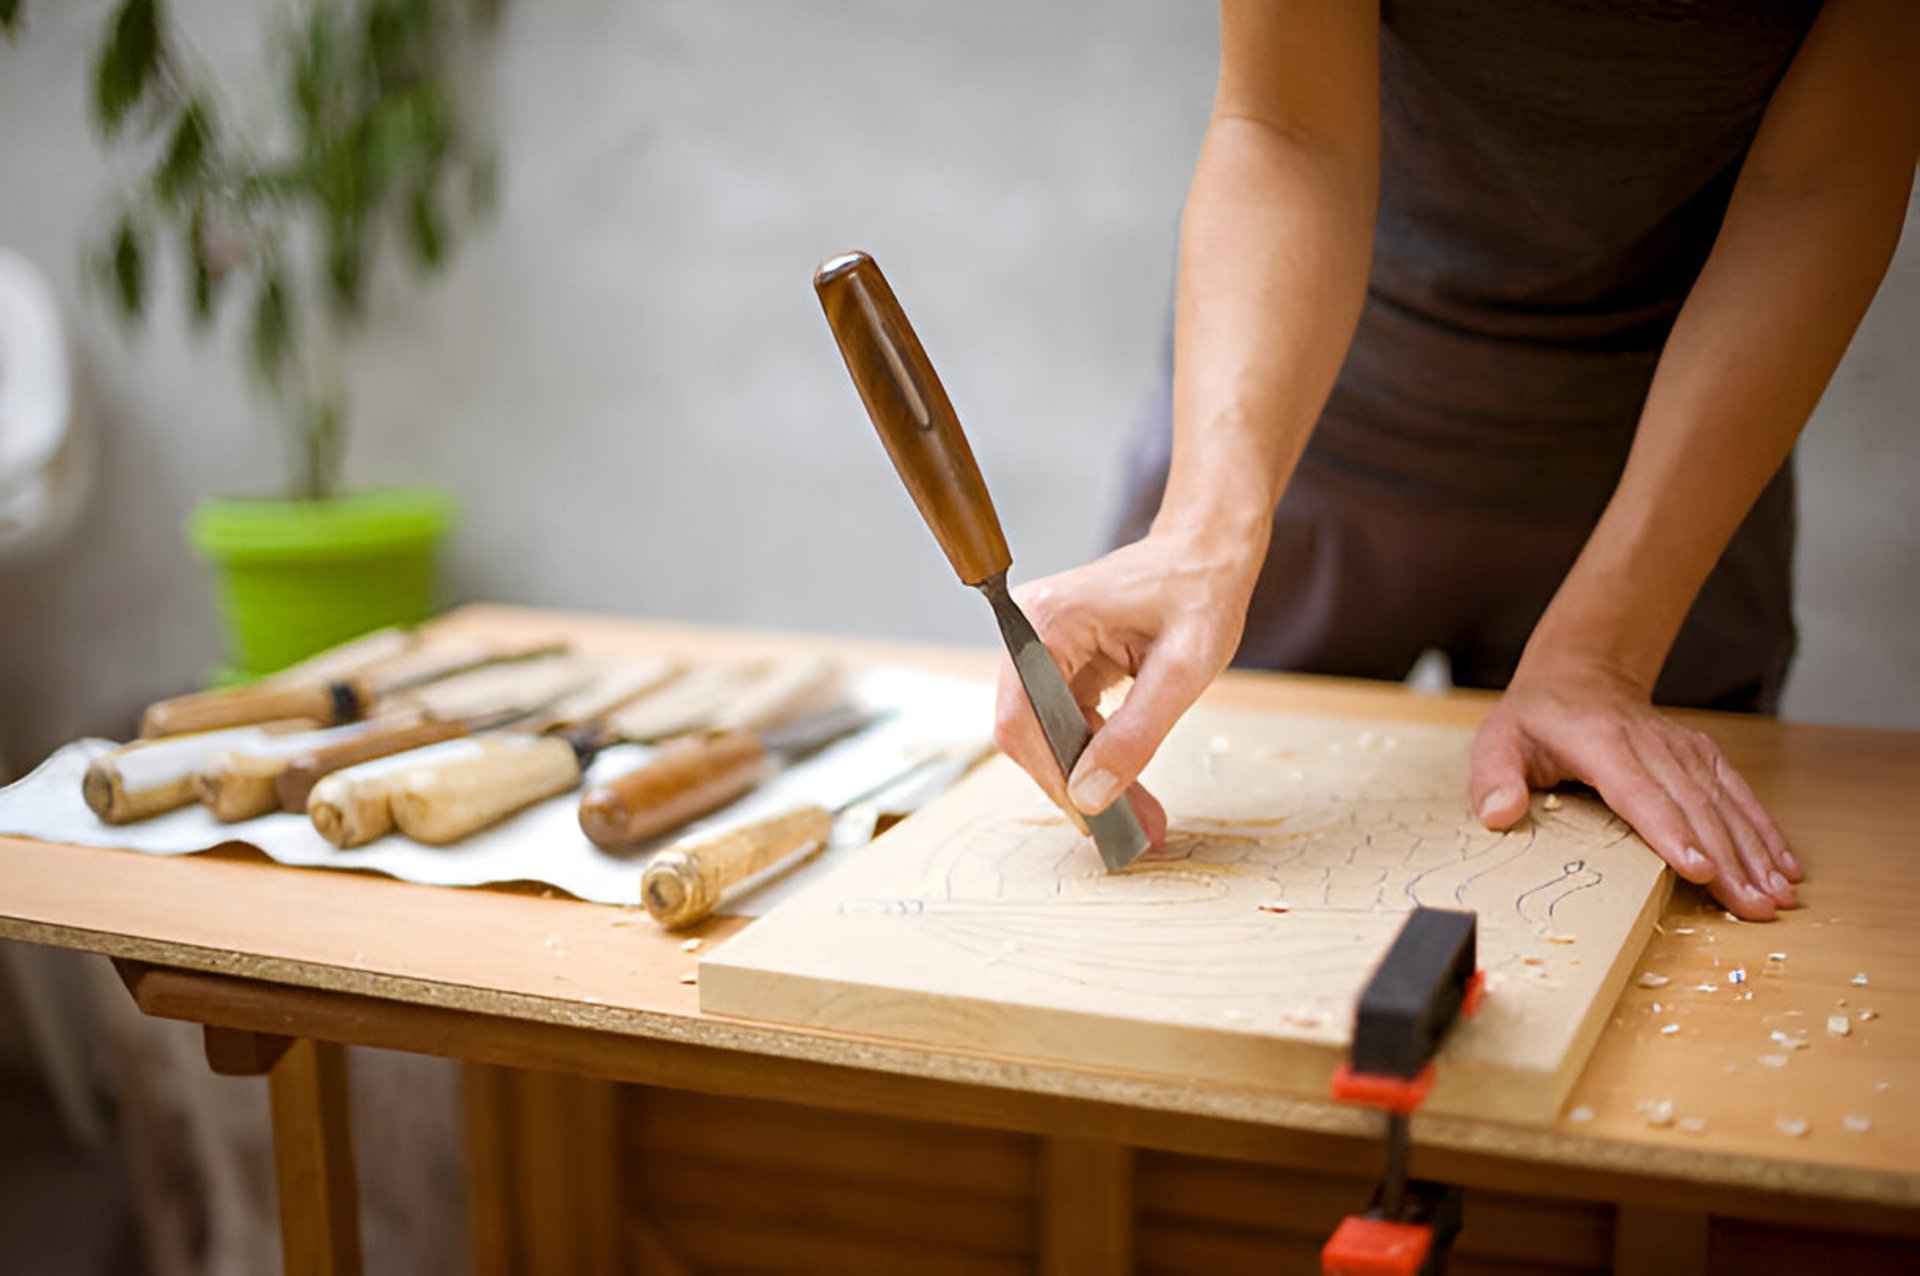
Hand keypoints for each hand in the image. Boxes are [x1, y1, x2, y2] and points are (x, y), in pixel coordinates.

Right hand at [992, 530, 1258, 848]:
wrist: (1208, 552)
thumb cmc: (1200, 593)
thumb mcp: (1181, 672)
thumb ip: (1135, 735)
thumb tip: (1091, 795)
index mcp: (1048, 621)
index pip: (1024, 718)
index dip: (1054, 777)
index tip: (1097, 821)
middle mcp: (1029, 630)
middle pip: (1028, 730)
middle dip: (1074, 784)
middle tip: (1128, 829)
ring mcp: (1040, 644)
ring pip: (1044, 732)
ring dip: (1085, 775)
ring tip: (1137, 815)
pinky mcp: (1058, 658)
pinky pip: (1062, 719)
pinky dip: (1093, 753)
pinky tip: (1127, 779)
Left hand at [1469, 656, 1801, 920]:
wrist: (1578, 674)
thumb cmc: (1535, 719)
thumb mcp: (1497, 741)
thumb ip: (1493, 778)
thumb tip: (1499, 814)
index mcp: (1600, 743)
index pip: (1640, 793)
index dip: (1672, 832)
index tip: (1700, 870)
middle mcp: (1651, 744)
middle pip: (1694, 807)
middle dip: (1729, 860)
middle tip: (1753, 906)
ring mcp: (1681, 749)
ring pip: (1724, 803)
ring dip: (1755, 852)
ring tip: (1776, 897)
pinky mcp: (1701, 756)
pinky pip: (1738, 793)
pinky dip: (1765, 829)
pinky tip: (1785, 865)